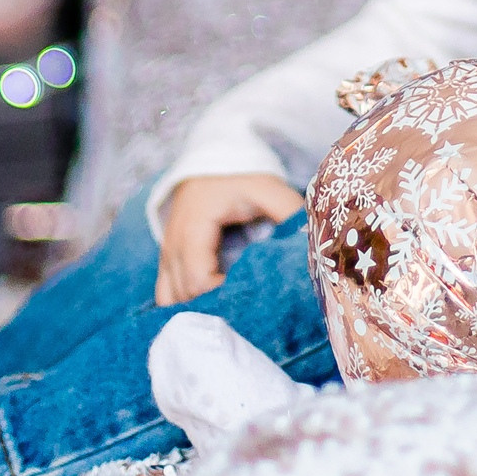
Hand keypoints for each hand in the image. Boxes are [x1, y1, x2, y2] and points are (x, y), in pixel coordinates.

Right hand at [155, 173, 304, 305]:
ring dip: (199, 310)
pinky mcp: (166, 261)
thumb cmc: (241, 179)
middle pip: (185, 295)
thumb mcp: (268, 190)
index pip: (199, 280)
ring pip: (172, 300)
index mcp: (194, 226)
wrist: (212, 163)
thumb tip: (311, 240)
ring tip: (232, 312)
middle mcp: (173, 244)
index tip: (253, 300)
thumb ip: (290, 211)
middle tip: (248, 312)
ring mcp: (165, 254)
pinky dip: (184, 307)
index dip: (224, 296)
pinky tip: (209, 312)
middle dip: (214, 308)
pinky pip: (165, 295)